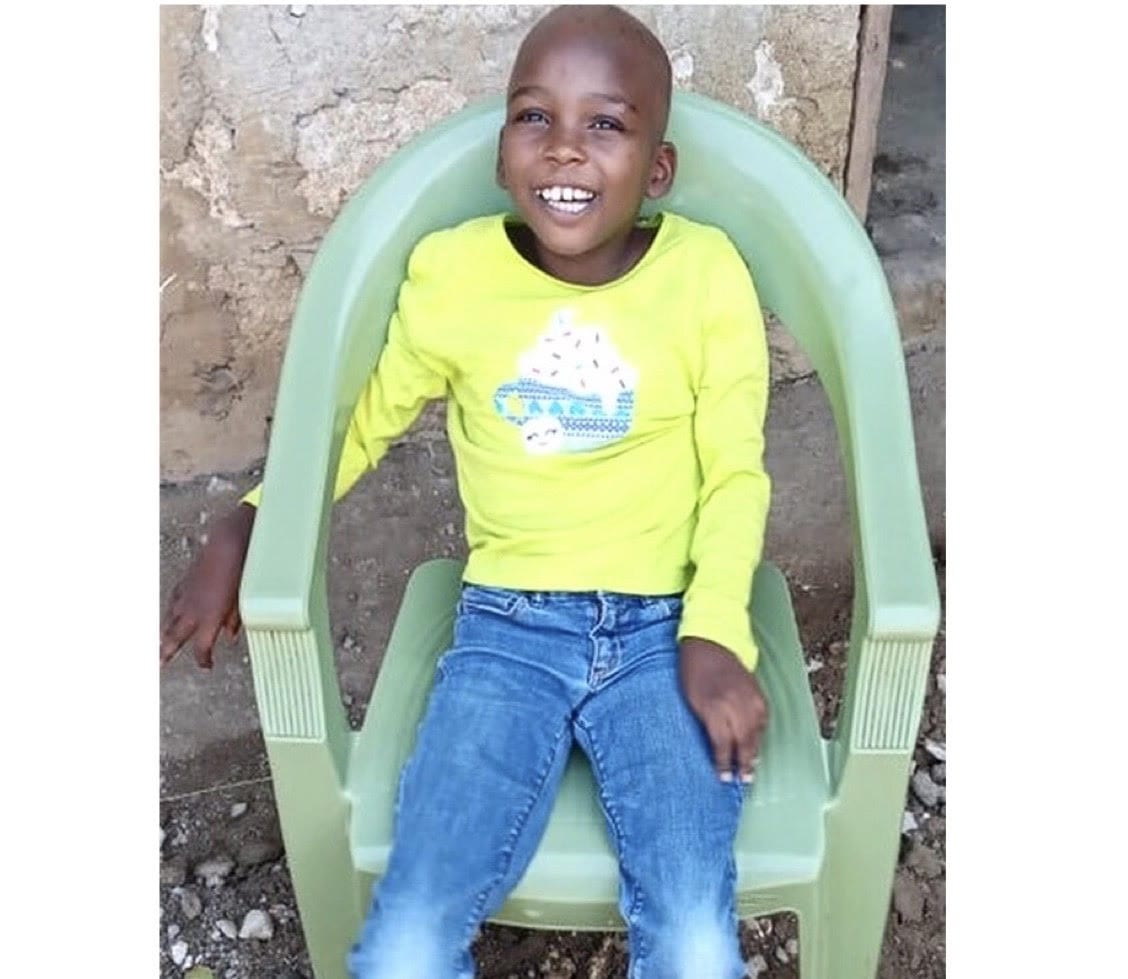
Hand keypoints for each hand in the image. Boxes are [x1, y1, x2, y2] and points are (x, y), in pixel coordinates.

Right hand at [160, 503, 255, 668]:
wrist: (227, 547)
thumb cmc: (239, 573)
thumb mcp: (242, 603)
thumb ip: (234, 621)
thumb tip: (230, 636)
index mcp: (209, 619)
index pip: (201, 648)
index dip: (203, 659)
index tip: (207, 665)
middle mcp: (192, 611)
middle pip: (174, 638)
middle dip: (166, 652)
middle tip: (159, 664)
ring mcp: (185, 597)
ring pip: (169, 620)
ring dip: (166, 633)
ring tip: (161, 643)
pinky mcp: (184, 584)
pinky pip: (173, 602)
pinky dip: (171, 611)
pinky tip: (171, 613)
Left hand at [679, 636, 768, 782]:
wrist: (712, 642)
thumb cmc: (693, 672)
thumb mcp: (691, 700)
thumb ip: (705, 723)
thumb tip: (714, 747)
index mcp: (715, 708)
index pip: (723, 745)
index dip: (723, 764)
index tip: (723, 778)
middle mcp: (736, 706)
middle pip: (744, 742)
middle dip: (744, 763)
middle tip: (743, 781)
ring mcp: (751, 699)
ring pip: (756, 733)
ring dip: (754, 751)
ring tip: (751, 768)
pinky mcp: (759, 693)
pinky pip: (762, 719)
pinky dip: (759, 732)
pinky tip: (755, 742)